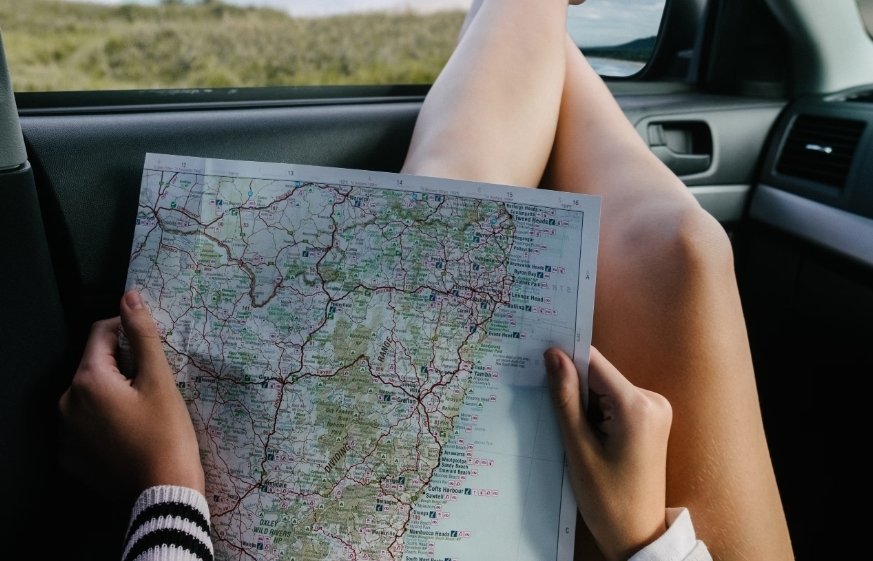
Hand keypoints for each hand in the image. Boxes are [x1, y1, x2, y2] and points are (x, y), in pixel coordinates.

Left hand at [58, 290, 203, 497]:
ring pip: (92, 395)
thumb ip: (143, 334)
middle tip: (156, 384)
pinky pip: (87, 424)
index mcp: (87, 380)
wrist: (163, 495)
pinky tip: (132, 432)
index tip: (154, 346)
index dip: (129, 330)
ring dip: (115, 392)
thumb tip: (130, 296)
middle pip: (96, 365)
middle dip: (124, 365)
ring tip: (146, 410)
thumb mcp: (160, 380)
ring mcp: (66, 433)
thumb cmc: (166, 435)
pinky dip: (107, 420)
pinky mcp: (72, 457)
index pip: (102, 333)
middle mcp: (67, 403)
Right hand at [545, 347, 670, 560]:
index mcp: (637, 406)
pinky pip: (614, 402)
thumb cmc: (608, 499)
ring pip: (604, 389)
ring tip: (570, 431)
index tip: (535, 357)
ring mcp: (654, 409)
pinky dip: (595, 412)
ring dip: (582, 403)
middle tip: (547, 407)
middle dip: (572, 387)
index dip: (564, 358)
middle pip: (599, 376)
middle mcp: (652, 400)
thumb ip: (566, 398)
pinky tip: (584, 435)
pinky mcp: (650, 420)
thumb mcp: (579, 448)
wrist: (638, 536)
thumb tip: (553, 354)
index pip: (594, 363)